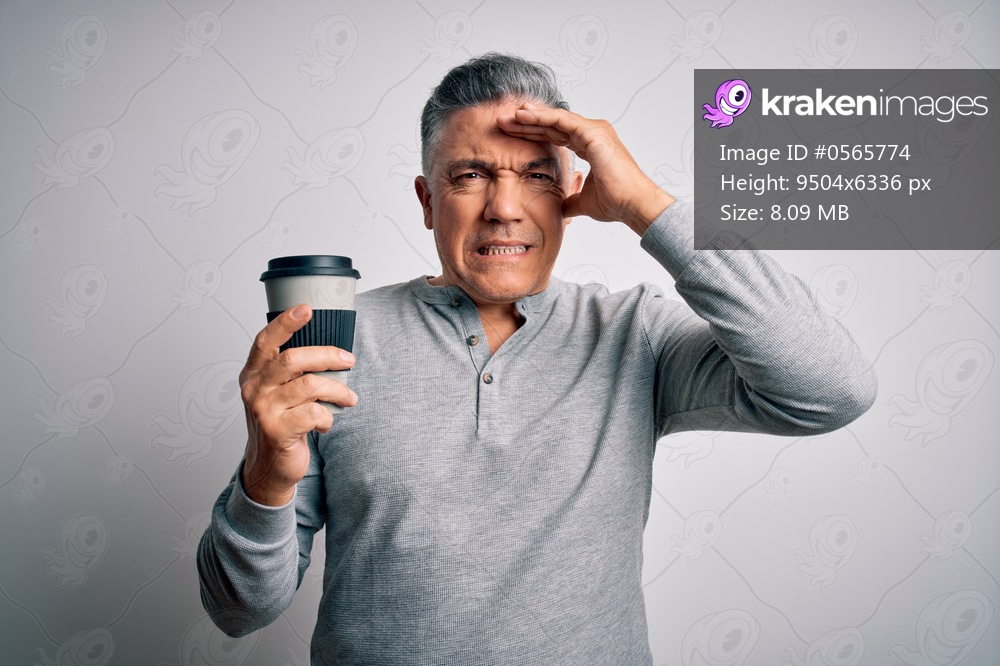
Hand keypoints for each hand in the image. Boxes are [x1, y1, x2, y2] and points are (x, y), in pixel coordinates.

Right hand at [238, 304, 357, 505]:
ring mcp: (264, 411)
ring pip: (309, 386)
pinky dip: (328, 417)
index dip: (285, 323)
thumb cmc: (279, 424)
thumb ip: (290, 372)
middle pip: (292, 359)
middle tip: (348, 360)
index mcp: (252, 374)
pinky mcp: (278, 431)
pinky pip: (313, 413)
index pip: (265, 341)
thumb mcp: (276, 393)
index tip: (306, 309)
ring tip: (349, 398)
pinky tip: (327, 423)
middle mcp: (254, 389)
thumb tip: (329, 350)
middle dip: (326, 355)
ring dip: (337, 390)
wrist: (268, 467)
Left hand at [497, 104, 674, 234]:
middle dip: (527, 122)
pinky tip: (524, 116)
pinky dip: (542, 117)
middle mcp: (592, 134)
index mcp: (589, 146)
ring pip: (555, 118)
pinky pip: (562, 120)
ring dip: (531, 116)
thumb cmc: (615, 203)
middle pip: (552, 124)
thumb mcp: (583, 201)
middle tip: (503, 120)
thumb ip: (571, 199)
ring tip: (509, 115)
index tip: (511, 134)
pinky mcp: (594, 133)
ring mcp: (594, 131)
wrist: (632, 205)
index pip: (555, 135)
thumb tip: (560, 208)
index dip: (533, 133)